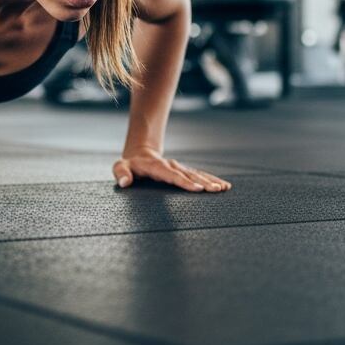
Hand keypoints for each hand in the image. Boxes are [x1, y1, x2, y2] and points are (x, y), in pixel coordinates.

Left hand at [112, 149, 231, 192]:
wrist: (140, 153)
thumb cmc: (129, 164)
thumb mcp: (120, 166)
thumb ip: (121, 173)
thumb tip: (124, 182)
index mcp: (157, 166)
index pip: (172, 175)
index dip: (184, 182)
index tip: (197, 189)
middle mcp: (171, 165)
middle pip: (188, 175)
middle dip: (203, 183)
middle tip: (216, 190)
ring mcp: (179, 167)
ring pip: (197, 174)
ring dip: (210, 181)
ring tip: (223, 188)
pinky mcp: (184, 171)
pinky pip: (200, 175)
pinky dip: (212, 179)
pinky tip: (224, 186)